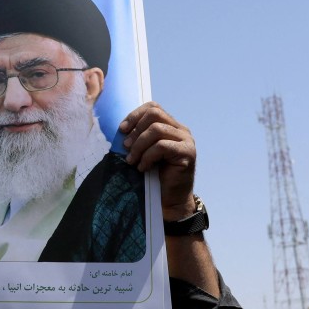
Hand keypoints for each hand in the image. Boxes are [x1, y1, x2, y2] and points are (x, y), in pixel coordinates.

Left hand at [118, 102, 196, 220]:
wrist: (170, 200)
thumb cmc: (154, 177)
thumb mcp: (144, 152)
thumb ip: (138, 138)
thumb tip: (120, 129)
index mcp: (171, 126)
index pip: (153, 107)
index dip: (135, 115)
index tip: (121, 130)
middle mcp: (181, 130)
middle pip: (155, 114)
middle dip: (135, 130)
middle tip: (125, 147)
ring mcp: (186, 141)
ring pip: (156, 130)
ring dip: (139, 145)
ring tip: (132, 160)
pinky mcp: (187, 154)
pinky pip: (162, 146)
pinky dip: (147, 156)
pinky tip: (143, 168)